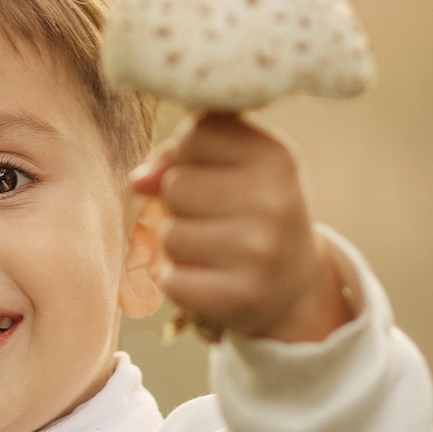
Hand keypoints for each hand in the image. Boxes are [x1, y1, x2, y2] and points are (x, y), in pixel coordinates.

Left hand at [128, 112, 351, 342]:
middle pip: (175, 185)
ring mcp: (259, 253)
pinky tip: (212, 278)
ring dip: (179, 244)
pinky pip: (170, 280)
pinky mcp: (240, 297)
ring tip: (215, 249)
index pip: (196, 134)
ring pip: (168, 235)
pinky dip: (180, 281)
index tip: (218, 173)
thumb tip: (138, 181)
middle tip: (217, 218)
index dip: (190, 154)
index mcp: (276, 157)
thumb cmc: (251, 210)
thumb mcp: (234, 166)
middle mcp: (273, 202)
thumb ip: (180, 155)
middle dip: (182, 202)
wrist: (294, 283)